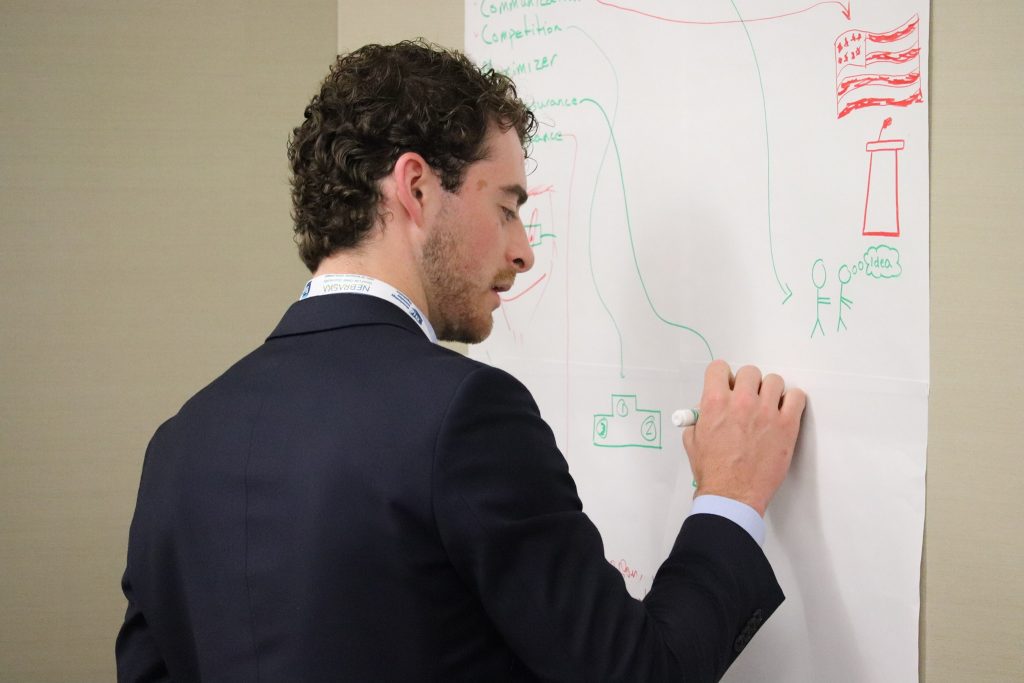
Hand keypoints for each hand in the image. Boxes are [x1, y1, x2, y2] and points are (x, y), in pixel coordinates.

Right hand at [683, 360, 805, 515]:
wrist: (732, 495)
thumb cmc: (713, 472)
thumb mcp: (693, 439)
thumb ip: (700, 417)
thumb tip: (706, 408)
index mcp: (715, 403)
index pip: (720, 368)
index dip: (723, 377)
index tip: (728, 386)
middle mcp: (741, 402)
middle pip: (750, 372)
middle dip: (748, 384)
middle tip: (748, 399)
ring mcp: (766, 412)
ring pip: (774, 381)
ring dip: (770, 391)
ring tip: (768, 407)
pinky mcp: (786, 425)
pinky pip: (797, 397)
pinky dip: (792, 400)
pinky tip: (785, 411)